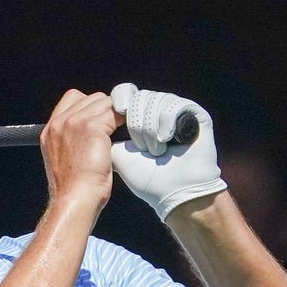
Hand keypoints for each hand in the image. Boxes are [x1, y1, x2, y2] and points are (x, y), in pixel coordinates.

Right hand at [40, 89, 117, 218]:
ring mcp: (73, 123)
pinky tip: (125, 132)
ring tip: (119, 133)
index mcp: (50, 130)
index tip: (101, 122)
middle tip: (113, 130)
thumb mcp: (64, 158)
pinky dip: (123, 121)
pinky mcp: (90, 127)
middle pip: (92, 98)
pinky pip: (115, 113)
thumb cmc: (74, 187)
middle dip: (105, 111)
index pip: (73, 98)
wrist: (75, 198)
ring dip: (115, 116)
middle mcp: (58, 123)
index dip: (91, 106)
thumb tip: (96, 129)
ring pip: (105, 103)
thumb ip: (72, 139)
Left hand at [109, 83, 226, 220]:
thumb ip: (104, 134)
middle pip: (139, 96)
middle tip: (142, 148)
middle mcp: (159, 111)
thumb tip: (90, 118)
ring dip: (151, 128)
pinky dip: (166, 122)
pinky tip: (166, 140)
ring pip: (155, 100)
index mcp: (140, 117)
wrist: (174, 193)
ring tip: (155, 150)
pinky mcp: (196, 114)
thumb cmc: (146, 178)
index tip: (115, 114)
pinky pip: (175, 105)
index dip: (119, 100)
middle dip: (135, 122)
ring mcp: (178, 111)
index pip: (125, 94)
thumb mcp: (116, 154)